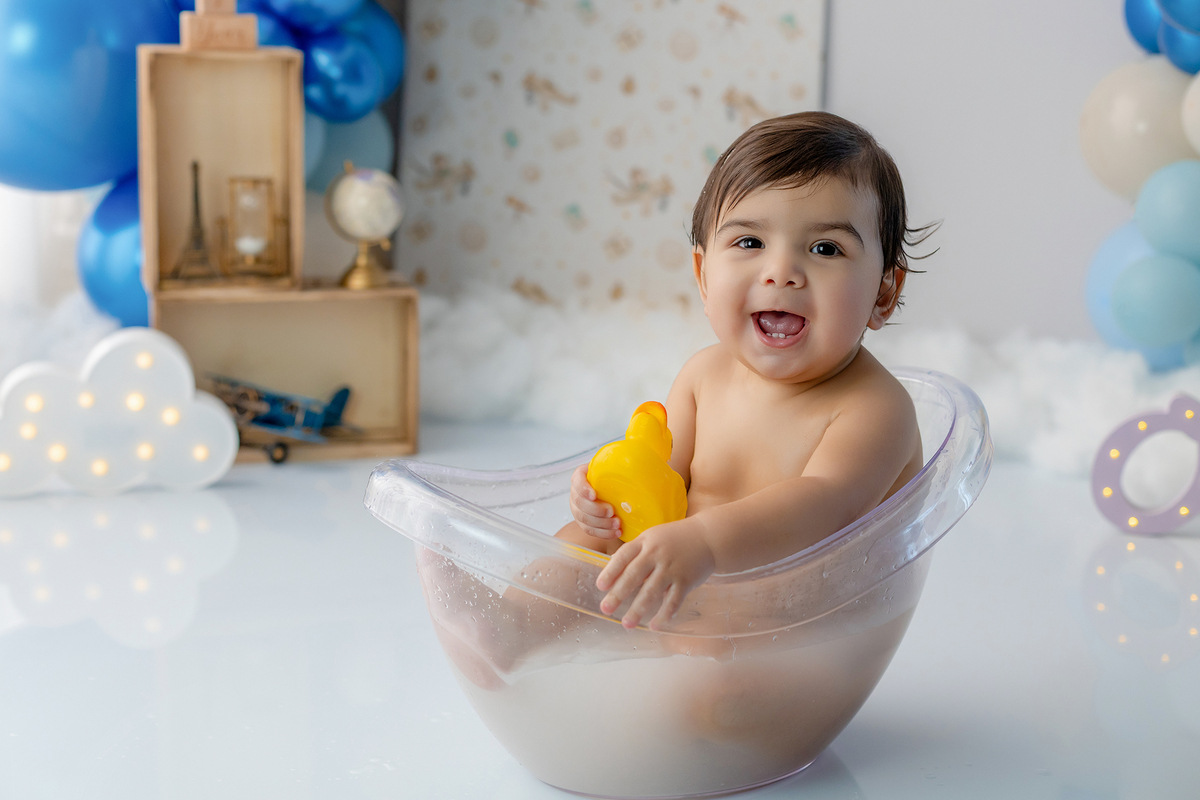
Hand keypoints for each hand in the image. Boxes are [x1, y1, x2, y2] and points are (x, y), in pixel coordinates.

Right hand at [570, 464, 621, 538]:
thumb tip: (643, 465)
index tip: (594, 495)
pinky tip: (616, 532)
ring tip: (617, 524)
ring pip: (583, 519)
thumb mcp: (617, 468)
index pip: (577, 480)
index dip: (583, 489)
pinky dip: (603, 533)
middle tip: (612, 511)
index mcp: (581, 476)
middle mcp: (576, 493)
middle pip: (579, 503)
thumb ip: (623, 467)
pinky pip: (590, 530)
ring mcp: (578, 509)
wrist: (614, 490)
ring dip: (601, 523)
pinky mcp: (584, 523)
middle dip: (596, 509)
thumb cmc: (616, 477)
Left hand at [596, 517, 714, 629]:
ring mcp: (672, 568)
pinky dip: (664, 614)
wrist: (709, 537)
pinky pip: (673, 600)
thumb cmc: (675, 538)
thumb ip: (635, 552)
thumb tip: (611, 567)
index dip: (611, 571)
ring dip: (638, 609)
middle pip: (634, 575)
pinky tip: (654, 625)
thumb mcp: (653, 537)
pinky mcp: (686, 580)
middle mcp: (657, 554)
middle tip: (606, 609)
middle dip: (618, 594)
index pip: (624, 556)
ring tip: (627, 624)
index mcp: (645, 542)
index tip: (600, 586)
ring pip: (652, 591)